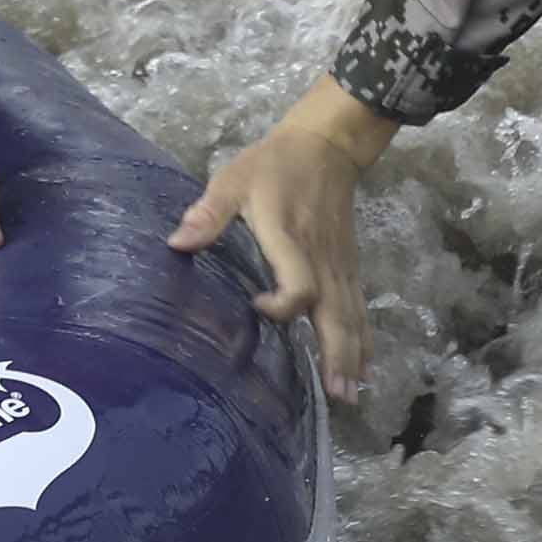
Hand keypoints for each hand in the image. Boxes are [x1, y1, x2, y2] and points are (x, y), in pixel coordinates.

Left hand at [171, 78, 393, 396]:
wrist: (327, 146)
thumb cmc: (274, 165)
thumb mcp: (233, 179)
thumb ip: (208, 212)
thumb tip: (177, 242)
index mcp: (289, 236)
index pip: (299, 282)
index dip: (284, 304)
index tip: (259, 309)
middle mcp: (320, 256)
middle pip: (335, 311)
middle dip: (337, 353)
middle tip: (337, 395)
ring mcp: (339, 264)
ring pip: (351, 314)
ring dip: (353, 355)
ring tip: (350, 394)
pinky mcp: (349, 266)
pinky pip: (359, 307)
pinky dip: (363, 338)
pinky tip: (363, 367)